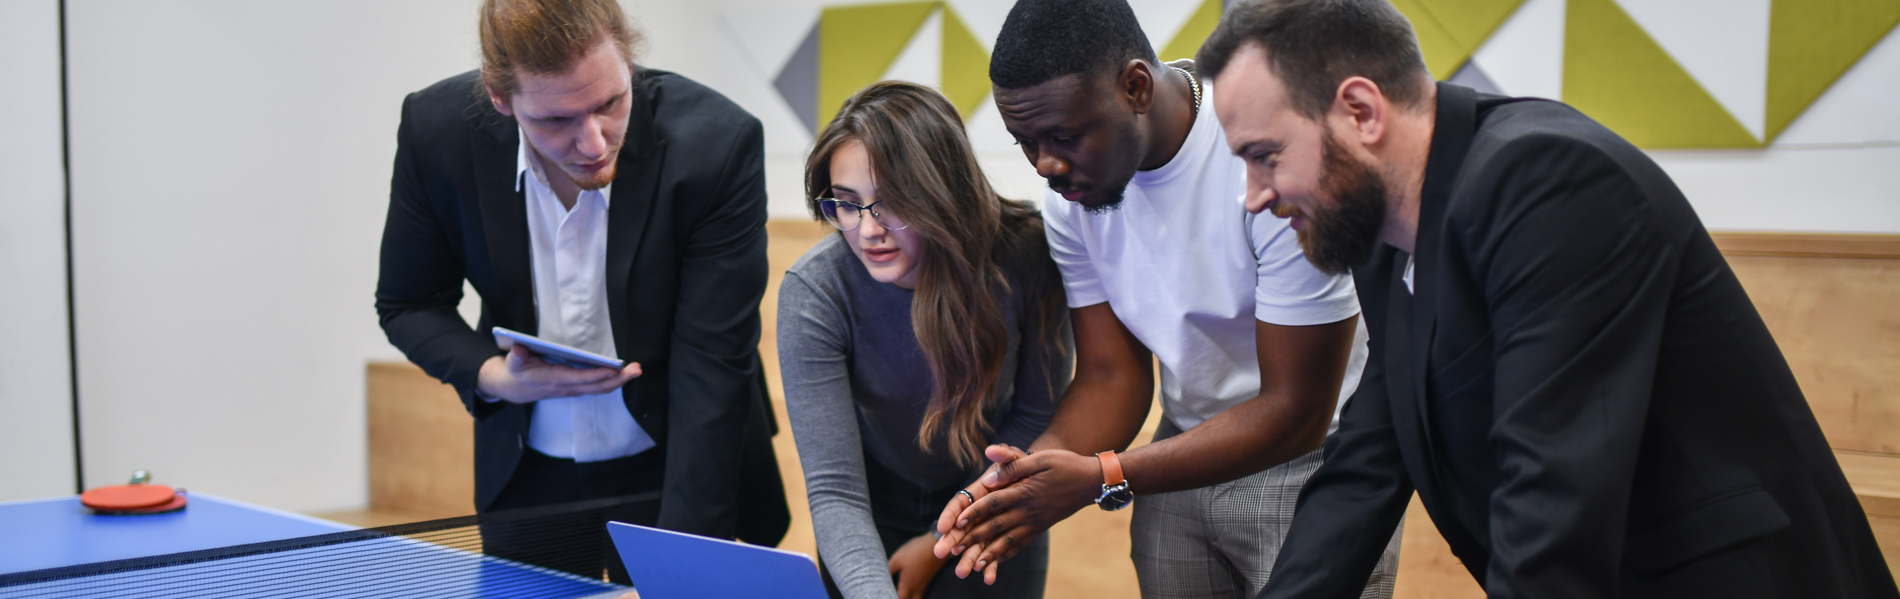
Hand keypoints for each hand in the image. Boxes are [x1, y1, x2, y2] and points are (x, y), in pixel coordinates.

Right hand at [476, 345, 640, 402]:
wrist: (514, 389)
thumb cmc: (516, 371)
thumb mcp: (512, 363)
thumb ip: (517, 356)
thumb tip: (518, 348)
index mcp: (553, 380)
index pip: (579, 378)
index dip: (596, 375)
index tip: (613, 370)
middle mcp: (567, 387)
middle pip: (597, 386)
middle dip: (618, 380)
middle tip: (637, 369)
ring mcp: (573, 389)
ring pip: (600, 388)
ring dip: (620, 381)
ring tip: (636, 370)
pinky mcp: (576, 387)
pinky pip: (598, 387)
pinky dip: (612, 381)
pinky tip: (624, 373)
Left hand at [888, 533, 946, 598]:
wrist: (936, 545)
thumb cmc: (915, 552)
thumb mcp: (897, 559)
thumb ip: (889, 571)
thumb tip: (883, 579)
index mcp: (908, 586)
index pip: (899, 598)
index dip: (891, 597)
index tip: (886, 594)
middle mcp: (917, 588)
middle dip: (902, 598)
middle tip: (895, 593)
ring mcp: (924, 584)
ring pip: (917, 597)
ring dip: (910, 597)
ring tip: (902, 592)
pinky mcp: (929, 578)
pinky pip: (921, 591)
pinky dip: (915, 593)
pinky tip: (911, 586)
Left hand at [935, 445, 1101, 581]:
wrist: (1091, 481)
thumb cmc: (1064, 465)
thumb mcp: (1040, 459)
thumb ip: (1013, 465)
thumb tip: (989, 475)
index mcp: (1025, 491)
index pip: (994, 503)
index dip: (975, 512)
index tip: (958, 522)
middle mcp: (1028, 510)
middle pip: (996, 526)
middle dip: (974, 538)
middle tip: (956, 549)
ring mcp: (1035, 522)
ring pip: (1008, 540)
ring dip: (990, 553)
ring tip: (975, 564)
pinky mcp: (1040, 527)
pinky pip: (1021, 543)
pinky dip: (1008, 553)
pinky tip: (997, 561)